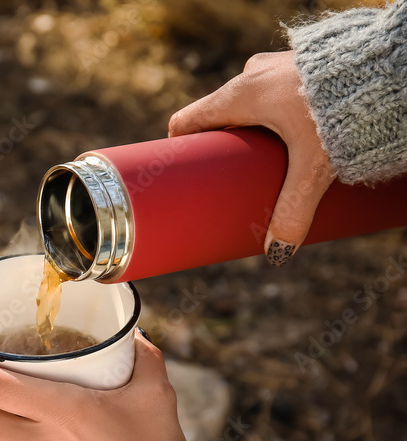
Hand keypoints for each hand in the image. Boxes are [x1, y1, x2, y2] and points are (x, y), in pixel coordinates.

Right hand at [169, 50, 334, 266]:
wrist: (386, 69)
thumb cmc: (343, 110)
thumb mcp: (314, 167)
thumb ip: (293, 211)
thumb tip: (277, 253)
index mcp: (240, 95)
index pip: (188, 120)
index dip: (179, 146)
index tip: (182, 170)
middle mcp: (252, 74)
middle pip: (218, 114)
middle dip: (220, 144)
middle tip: (228, 175)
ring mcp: (277, 64)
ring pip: (247, 100)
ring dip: (249, 126)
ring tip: (263, 157)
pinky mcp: (301, 62)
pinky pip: (272, 88)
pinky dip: (272, 110)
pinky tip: (289, 129)